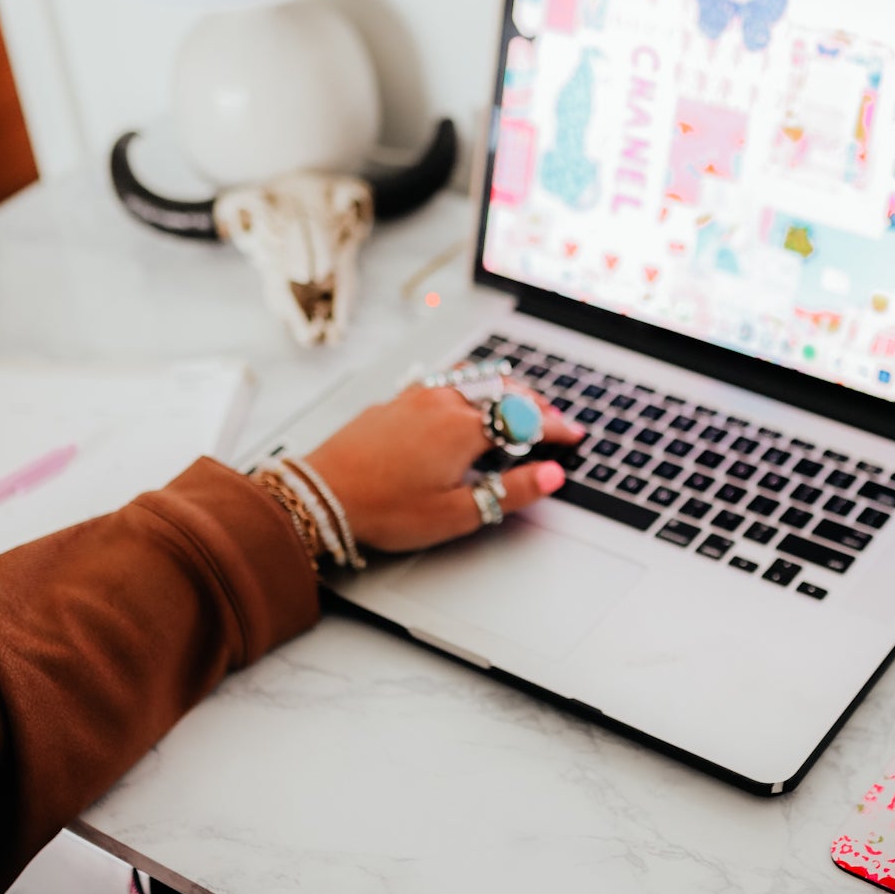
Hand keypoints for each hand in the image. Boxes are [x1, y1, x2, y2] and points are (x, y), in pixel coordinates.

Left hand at [302, 382, 583, 553]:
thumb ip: (510, 492)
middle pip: (502, 390)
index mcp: (464, 429)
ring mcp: (415, 398)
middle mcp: (442, 404)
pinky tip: (463, 399)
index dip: (555, 427)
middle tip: (552, 418)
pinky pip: (443, 383)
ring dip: (501, 389)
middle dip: (534, 403)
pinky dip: (468, 387)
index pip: (525, 420)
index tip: (573, 435)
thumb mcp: (456, 513)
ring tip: (516, 402)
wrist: (321, 495)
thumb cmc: (384, 509)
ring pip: (471, 380)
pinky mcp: (394, 402)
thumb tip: (551, 476)